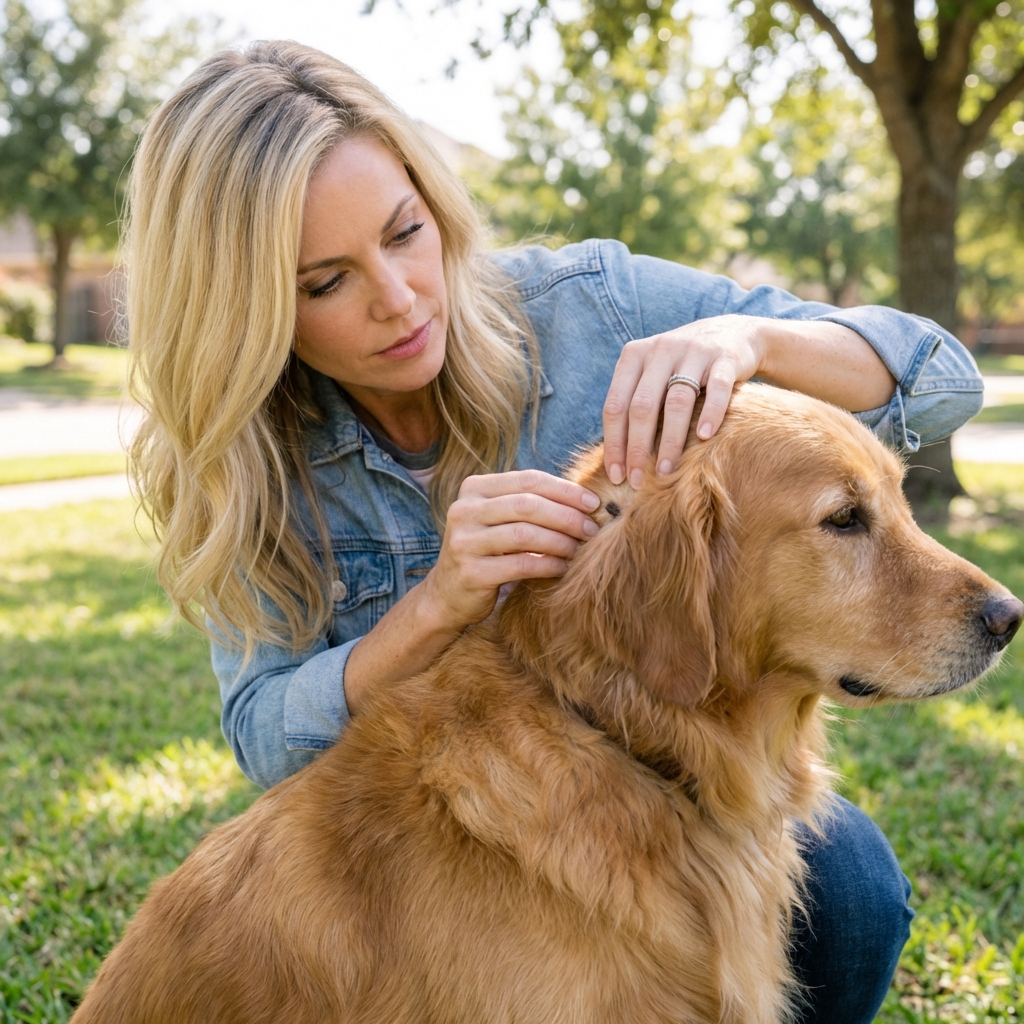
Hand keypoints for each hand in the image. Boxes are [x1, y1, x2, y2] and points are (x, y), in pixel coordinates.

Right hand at [422, 470, 600, 629]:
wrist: (448, 594)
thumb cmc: (487, 551)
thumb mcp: (499, 519)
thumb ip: (529, 504)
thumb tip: (586, 499)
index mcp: (474, 489)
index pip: (528, 480)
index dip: (565, 490)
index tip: (593, 503)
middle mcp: (464, 510)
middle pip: (528, 505)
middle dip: (566, 516)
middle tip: (591, 529)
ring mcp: (464, 541)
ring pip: (525, 534)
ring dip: (560, 541)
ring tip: (578, 549)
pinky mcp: (471, 572)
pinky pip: (521, 565)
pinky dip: (548, 565)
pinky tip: (562, 567)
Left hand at [602, 314, 767, 487]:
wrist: (731, 334)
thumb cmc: (681, 367)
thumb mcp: (651, 374)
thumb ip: (633, 403)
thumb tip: (615, 458)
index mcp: (634, 356)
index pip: (616, 405)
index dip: (614, 443)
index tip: (616, 475)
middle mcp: (660, 350)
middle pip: (642, 406)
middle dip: (638, 448)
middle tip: (637, 481)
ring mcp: (693, 352)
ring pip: (677, 401)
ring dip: (670, 441)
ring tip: (667, 471)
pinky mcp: (724, 358)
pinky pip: (716, 389)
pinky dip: (710, 414)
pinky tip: (704, 438)